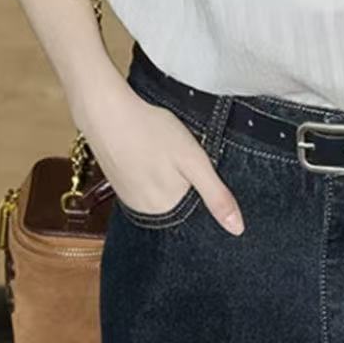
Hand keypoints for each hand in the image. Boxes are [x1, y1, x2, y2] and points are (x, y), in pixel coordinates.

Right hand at [71, 85, 244, 235]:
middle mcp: (146, 212)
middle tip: (184, 159)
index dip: (206, 197)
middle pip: (180, 207)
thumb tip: (237, 230)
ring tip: (168, 156)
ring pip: (163, 197)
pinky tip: (154, 158)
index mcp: (167, 210)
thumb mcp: (193, 160)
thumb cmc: (151, 131)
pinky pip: (146, 189)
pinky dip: (154, 176)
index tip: (204, 175)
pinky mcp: (120, 185)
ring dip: (171, 182)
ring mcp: (130, 199)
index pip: (197, 216)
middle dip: (189, 189)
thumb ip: (215, 195)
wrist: (106, 112)